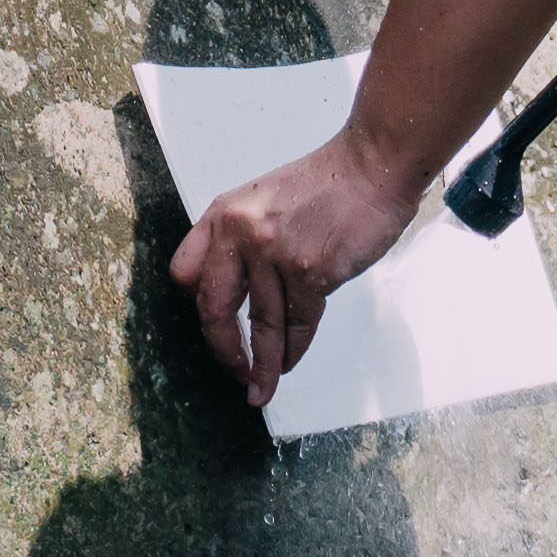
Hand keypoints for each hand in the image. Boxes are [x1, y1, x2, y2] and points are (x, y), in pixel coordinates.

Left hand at [166, 135, 428, 406]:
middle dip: (223, 350)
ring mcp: (275, 253)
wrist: (371, 168)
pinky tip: (288, 364)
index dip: (196, 306)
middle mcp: (241, 233)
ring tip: (259, 389)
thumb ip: (242, 238)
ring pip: (262, 326)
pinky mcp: (311, 271)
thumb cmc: (327, 185)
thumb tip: (236, 289)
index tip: (212, 327)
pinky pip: (296, 326)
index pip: (185, 273)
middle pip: (215, 308)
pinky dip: (293, 351)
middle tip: (233, 372)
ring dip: (262, 366)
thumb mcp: (263, 199)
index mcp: (223, 215)